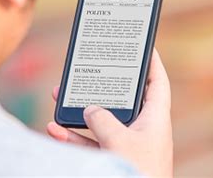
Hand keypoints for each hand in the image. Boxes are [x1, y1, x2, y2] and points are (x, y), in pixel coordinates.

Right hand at [47, 49, 172, 176]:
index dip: (152, 63)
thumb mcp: (119, 141)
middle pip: (122, 100)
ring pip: (102, 121)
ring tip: (60, 97)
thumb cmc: (137, 172)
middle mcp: (142, 130)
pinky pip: (92, 143)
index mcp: (155, 120)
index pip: (157, 83)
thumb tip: (91, 110)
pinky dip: (74, 137)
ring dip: (80, 112)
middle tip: (89, 70)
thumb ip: (102, 120)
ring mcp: (127, 145)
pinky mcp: (113, 160)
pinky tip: (55, 129)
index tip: (144, 47)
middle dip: (102, 86)